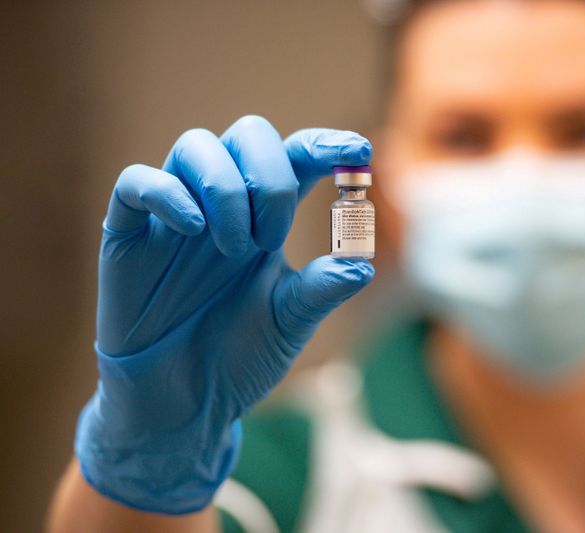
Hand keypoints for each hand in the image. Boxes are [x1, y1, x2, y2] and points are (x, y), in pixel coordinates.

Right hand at [75, 116, 374, 513]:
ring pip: (194, 147)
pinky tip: (194, 228)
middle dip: (271, 174)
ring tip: (237, 248)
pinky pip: (136, 183)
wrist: (183, 405)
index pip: (296, 158)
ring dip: (226, 187)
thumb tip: (363, 264)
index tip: (358, 151)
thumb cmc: (238, 357)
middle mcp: (223, 206)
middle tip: (273, 236)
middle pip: (247, 135)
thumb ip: (321, 289)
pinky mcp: (128, 236)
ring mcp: (175, 216)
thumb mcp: (289, 322)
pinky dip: (167, 192)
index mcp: (266, 219)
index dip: (326, 145)